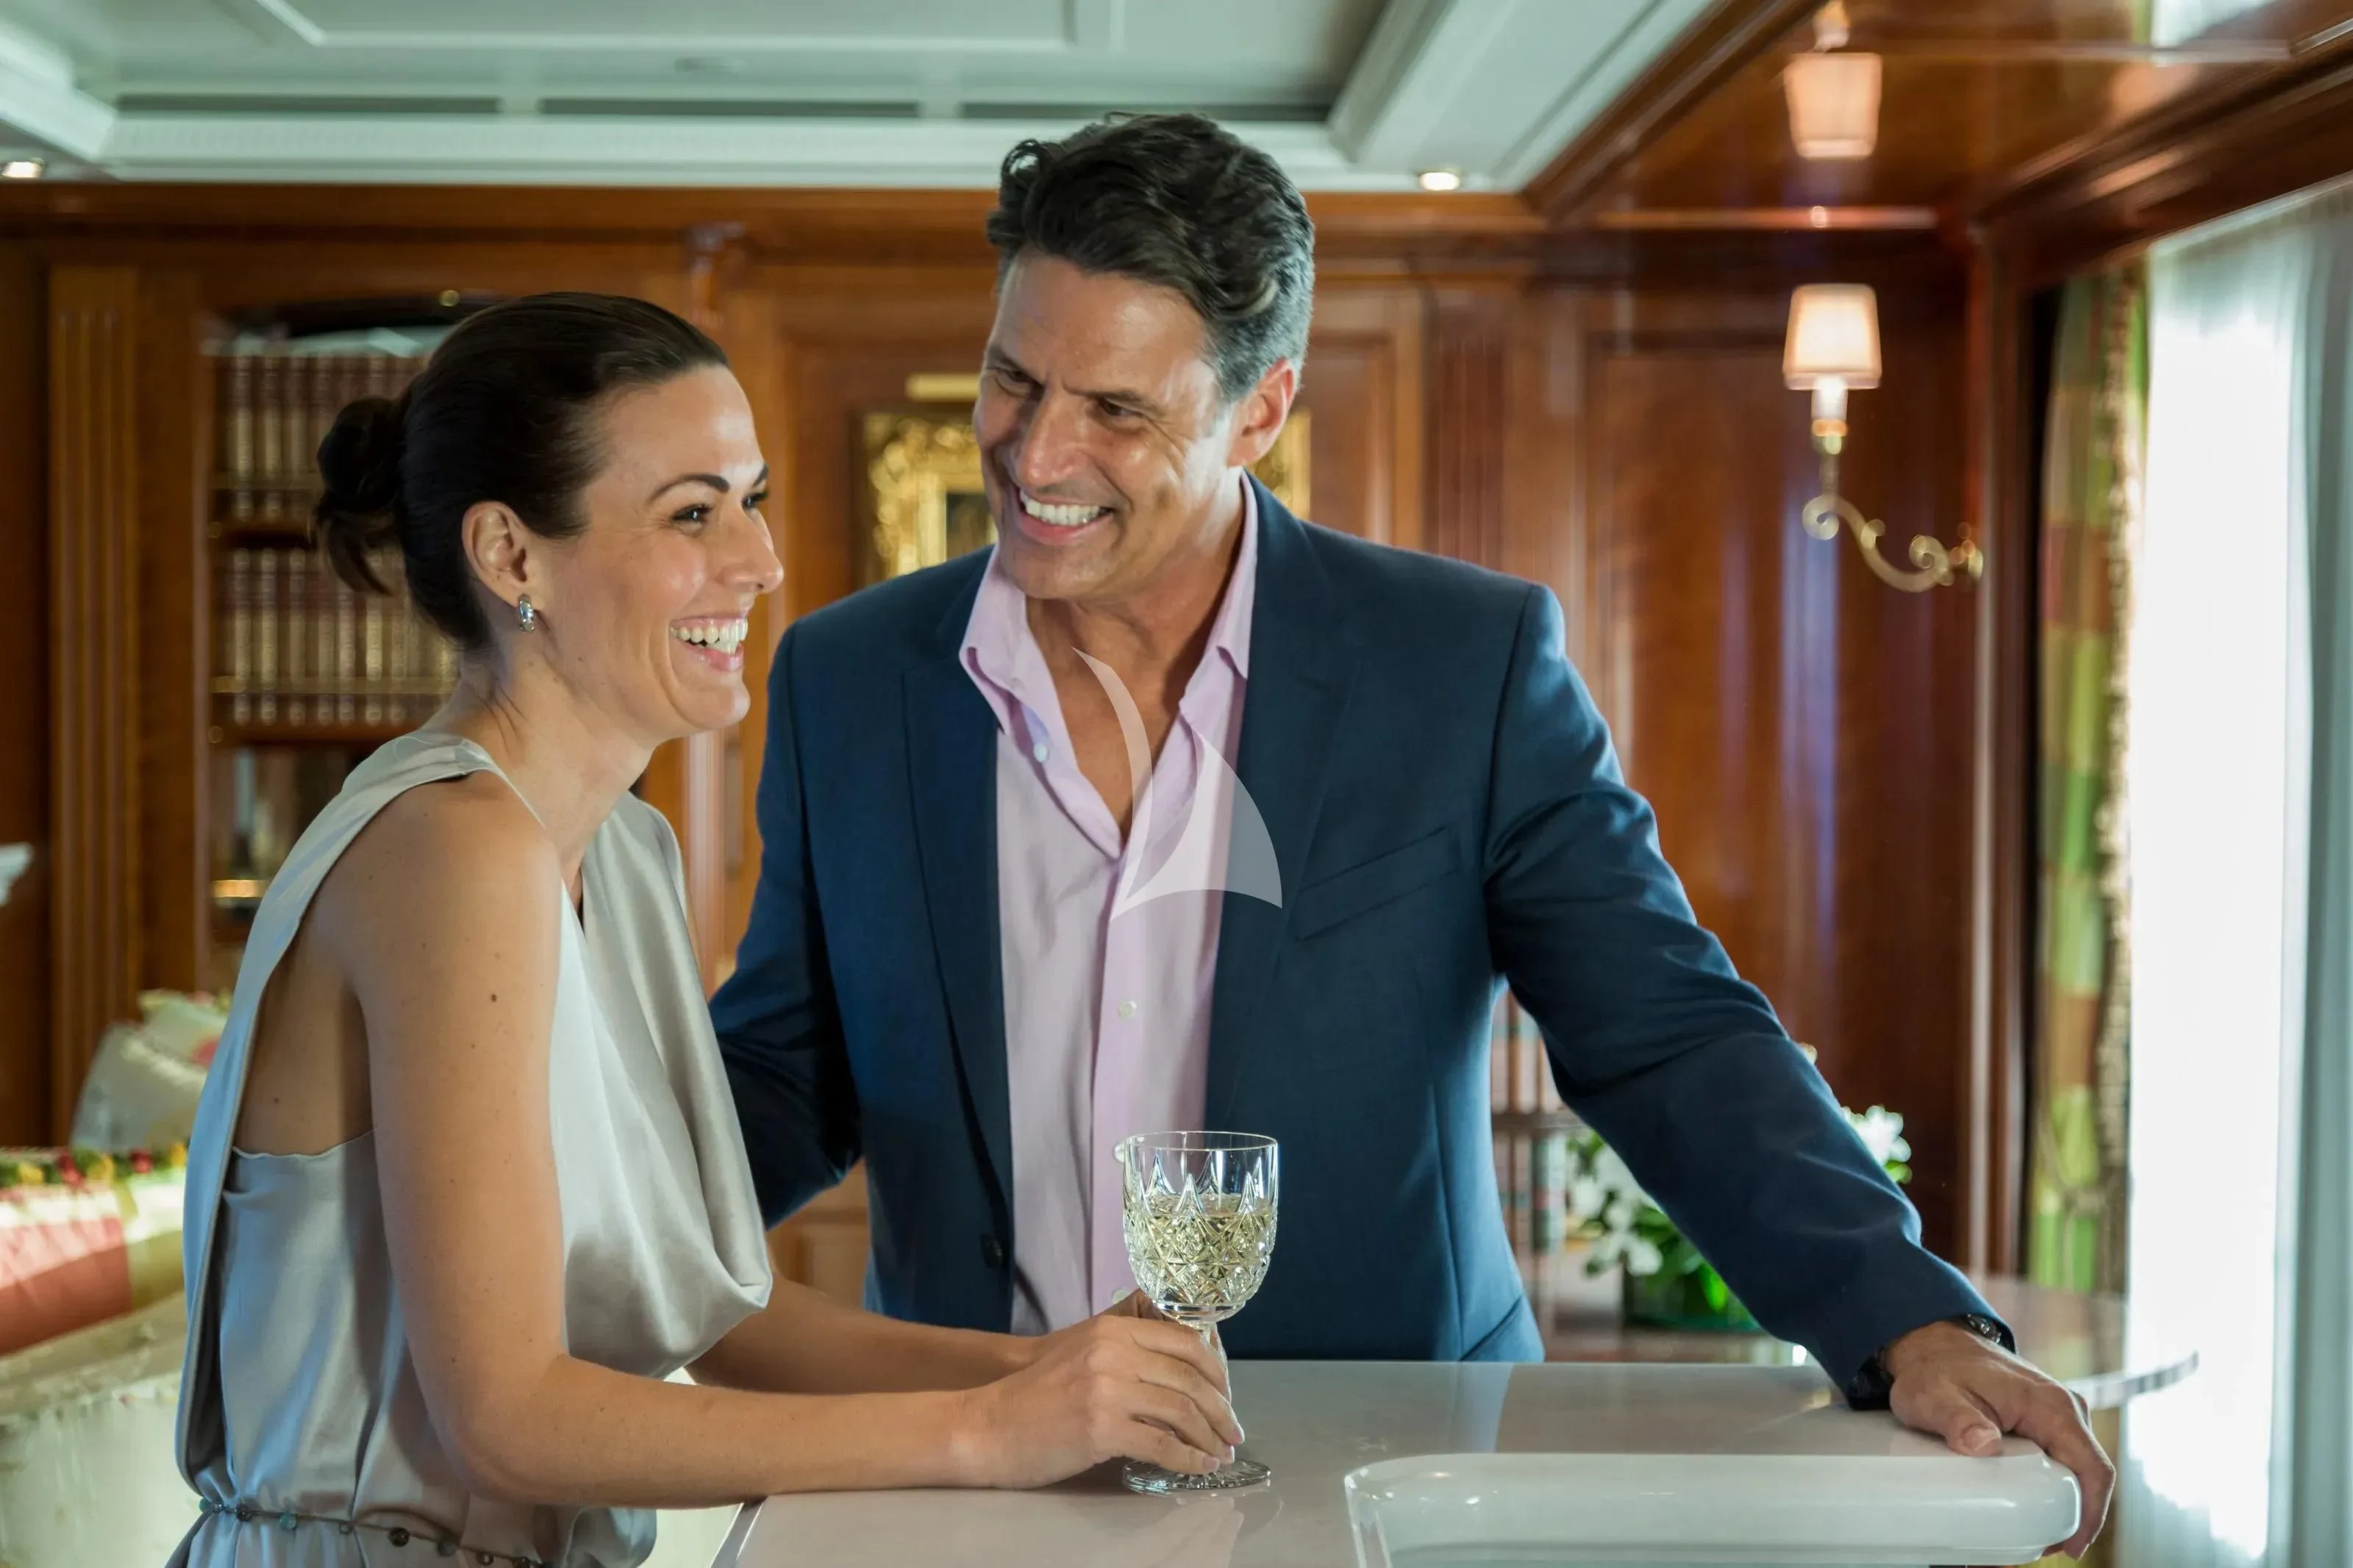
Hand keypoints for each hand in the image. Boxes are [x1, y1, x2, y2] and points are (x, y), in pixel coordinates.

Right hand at [949, 1305, 1241, 1488]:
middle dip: (1221, 1409)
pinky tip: (1198, 1467)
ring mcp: (1108, 1390)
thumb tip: (1182, 1371)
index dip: (1216, 1371)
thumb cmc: (1035, 1395)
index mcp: (1113, 1331)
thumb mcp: (1084, 1353)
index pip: (1185, 1342)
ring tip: (1221, 1453)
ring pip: (1182, 1412)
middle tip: (1234, 1431)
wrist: (987, 1425)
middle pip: (1190, 1379)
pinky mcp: (1101, 1428)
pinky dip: (1188, 1458)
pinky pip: (1162, 1444)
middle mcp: (1114, 1354)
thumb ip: (1128, 1351)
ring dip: (1210, 1437)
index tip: (1227, 1395)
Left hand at [1881, 1321, 2114, 1557]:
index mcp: (2051, 1405)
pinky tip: (2027, 1510)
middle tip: (2041, 1549)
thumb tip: (1984, 1444)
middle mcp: (2063, 1410)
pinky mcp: (2042, 1423)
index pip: (2093, 1468)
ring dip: (2061, 1505)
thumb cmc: (1936, 1367)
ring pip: (2073, 1470)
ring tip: (2032, 1537)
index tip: (2071, 1546)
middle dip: (2073, 1517)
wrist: (1932, 1342)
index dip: (2091, 1513)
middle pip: (2087, 1476)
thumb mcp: (1935, 1396)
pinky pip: (2058, 1460)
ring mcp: (2055, 1416)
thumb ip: (1958, 1419)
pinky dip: (2049, 1488)